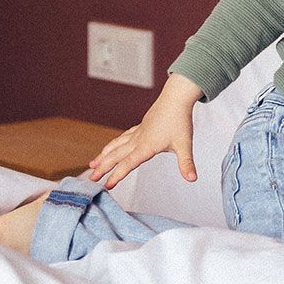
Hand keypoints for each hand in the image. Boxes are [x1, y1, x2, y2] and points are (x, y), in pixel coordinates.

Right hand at [87, 74, 202, 188]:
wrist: (176, 98)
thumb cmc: (180, 120)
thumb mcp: (185, 144)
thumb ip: (186, 163)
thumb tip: (192, 178)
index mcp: (146, 146)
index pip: (128, 164)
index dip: (117, 175)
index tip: (107, 185)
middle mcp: (138, 140)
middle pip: (116, 156)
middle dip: (103, 168)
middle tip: (91, 178)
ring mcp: (137, 133)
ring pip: (116, 146)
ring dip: (103, 156)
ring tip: (93, 165)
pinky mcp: (140, 128)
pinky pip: (122, 138)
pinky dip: (113, 145)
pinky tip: (110, 148)